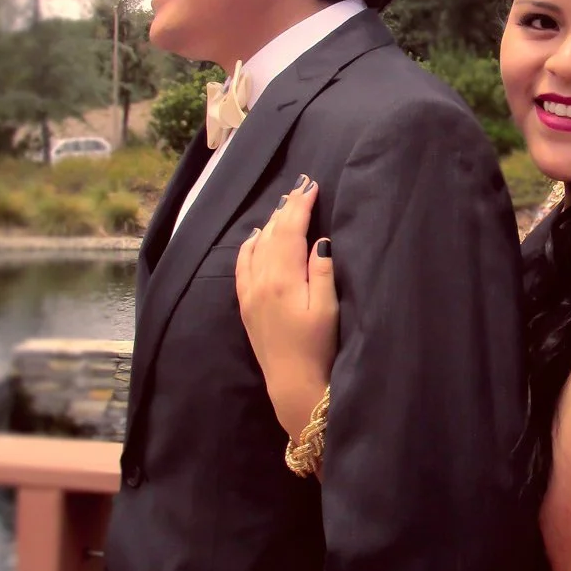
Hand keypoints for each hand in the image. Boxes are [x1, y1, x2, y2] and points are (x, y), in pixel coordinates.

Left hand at [236, 177, 337, 441]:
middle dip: (287, 209)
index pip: (290, 231)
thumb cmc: (318, 348)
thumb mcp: (328, 309)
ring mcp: (251, 293)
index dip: (301, 207)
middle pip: (272, 234)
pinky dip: (249, 246)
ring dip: (270, 224)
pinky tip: (255, 238)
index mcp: (284, 279)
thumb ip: (323, 271)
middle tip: (300, 188)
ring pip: (256, 247)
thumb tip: (319, 239)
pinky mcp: (246, 305)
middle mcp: (261, 281)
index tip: (311, 186)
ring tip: (283, 208)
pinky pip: (243, 265)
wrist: (293, 384)